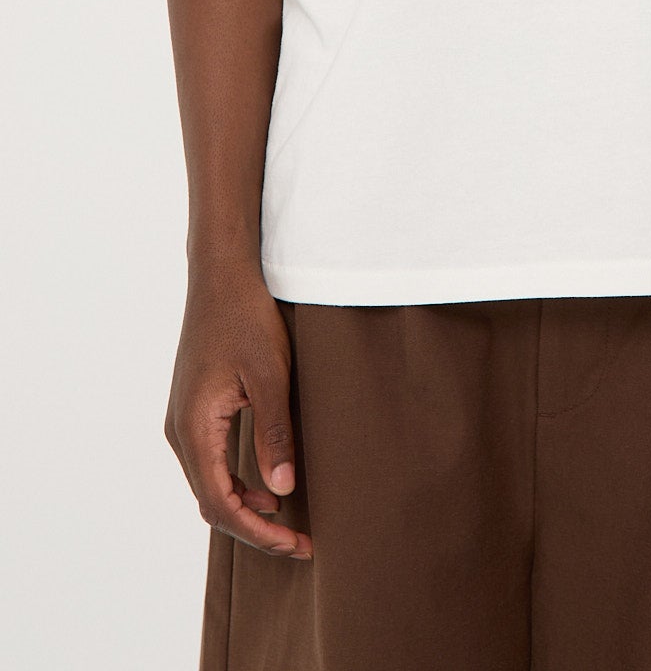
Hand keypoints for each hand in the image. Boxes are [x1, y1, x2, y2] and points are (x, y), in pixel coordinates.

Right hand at [164, 262, 312, 559]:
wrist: (221, 276)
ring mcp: (183, 420)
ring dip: (244, 508)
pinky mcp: (194, 410)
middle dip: (254, 528)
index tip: (293, 545)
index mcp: (194, 426)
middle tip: (300, 544)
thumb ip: (274, 433)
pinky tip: (267, 487)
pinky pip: (210, 462)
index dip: (256, 532)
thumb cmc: (246, 317)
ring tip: (289, 523)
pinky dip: (236, 483)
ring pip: (209, 484)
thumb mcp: (270, 375)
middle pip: (211, 501)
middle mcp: (180, 431)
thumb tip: (282, 491)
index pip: (219, 502)